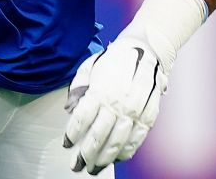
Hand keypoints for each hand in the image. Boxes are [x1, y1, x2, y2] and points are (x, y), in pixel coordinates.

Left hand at [63, 36, 167, 174]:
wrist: (146, 49)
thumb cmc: (115, 60)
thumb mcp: (89, 66)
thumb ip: (78, 86)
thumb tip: (70, 107)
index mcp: (100, 90)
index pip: (81, 119)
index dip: (72, 135)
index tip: (67, 144)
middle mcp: (116, 102)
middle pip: (97, 136)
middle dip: (85, 154)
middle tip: (77, 165)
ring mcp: (134, 110)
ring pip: (117, 142)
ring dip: (104, 158)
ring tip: (94, 167)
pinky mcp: (148, 114)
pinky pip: (137, 138)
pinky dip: (127, 151)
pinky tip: (117, 158)